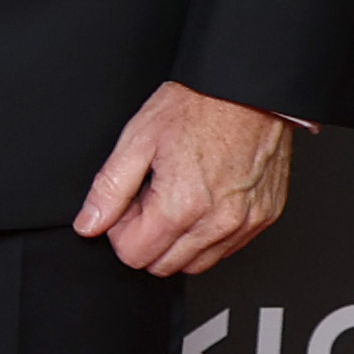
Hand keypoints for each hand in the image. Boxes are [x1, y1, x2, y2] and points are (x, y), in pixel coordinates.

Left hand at [76, 81, 292, 276]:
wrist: (247, 89)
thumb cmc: (197, 106)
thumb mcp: (137, 140)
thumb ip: (109, 189)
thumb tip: (89, 223)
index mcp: (182, 205)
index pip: (134, 255)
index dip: (121, 231)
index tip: (127, 205)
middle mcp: (218, 222)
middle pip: (164, 265)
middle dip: (148, 237)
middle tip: (150, 198)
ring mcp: (246, 222)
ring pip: (197, 264)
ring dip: (178, 241)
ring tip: (177, 197)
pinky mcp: (265, 217)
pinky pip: (228, 248)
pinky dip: (208, 235)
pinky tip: (202, 200)